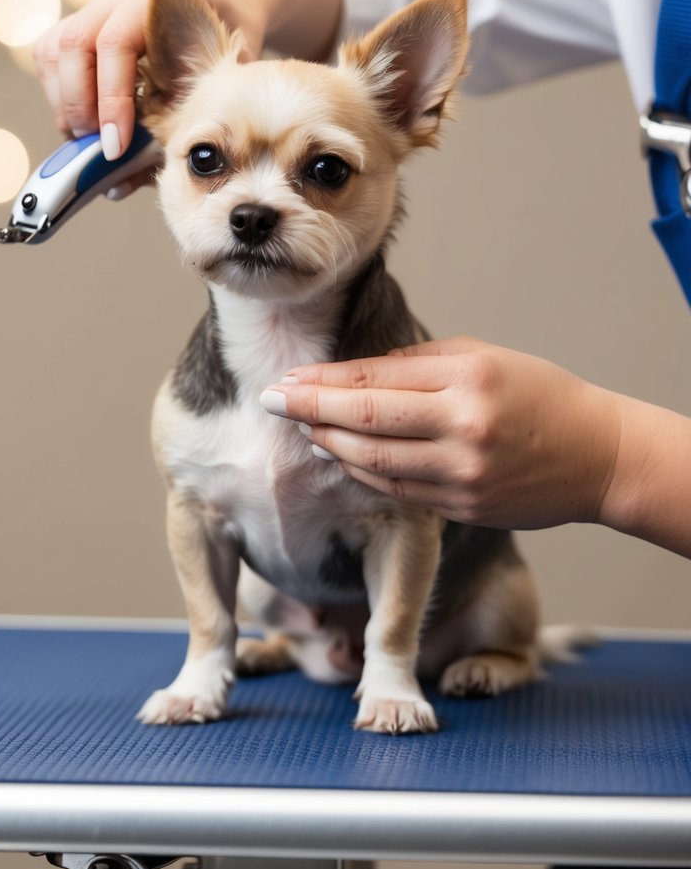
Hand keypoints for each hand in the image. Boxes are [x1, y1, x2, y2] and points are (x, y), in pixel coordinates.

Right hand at [33, 0, 270, 157]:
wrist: (230, 7)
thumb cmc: (228, 51)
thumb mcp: (219, 87)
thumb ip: (174, 131)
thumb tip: (116, 186)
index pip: (115, 44)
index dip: (109, 100)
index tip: (115, 147)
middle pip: (73, 45)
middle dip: (80, 107)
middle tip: (98, 149)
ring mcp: (98, 2)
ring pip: (54, 49)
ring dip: (64, 102)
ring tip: (89, 139)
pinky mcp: (82, 20)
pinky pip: (51, 54)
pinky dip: (60, 92)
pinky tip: (85, 120)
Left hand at [260, 337, 622, 529]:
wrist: (598, 456)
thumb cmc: (538, 393)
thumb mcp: (482, 358)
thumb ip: (416, 366)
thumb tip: (351, 375)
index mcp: (467, 382)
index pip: (374, 384)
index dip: (321, 384)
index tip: (284, 380)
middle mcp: (464, 430)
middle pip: (365, 426)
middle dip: (310, 413)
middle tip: (271, 403)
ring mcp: (464, 477)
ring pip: (374, 466)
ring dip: (332, 447)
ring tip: (306, 430)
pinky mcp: (464, 510)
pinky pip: (399, 492)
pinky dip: (364, 474)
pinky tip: (343, 459)